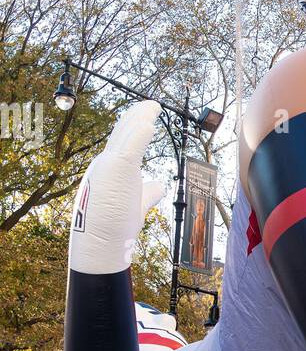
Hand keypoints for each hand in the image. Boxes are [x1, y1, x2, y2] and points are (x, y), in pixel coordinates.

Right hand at [69, 101, 164, 274]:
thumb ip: (148, 192)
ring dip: (141, 118)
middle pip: (123, 133)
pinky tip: (149, 123)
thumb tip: (159, 184)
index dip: (135, 127)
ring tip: (154, 107)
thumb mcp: (137, 204)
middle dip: (138, 117)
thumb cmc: (116, 228)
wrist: (101, 244)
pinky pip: (129, 148)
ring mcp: (109, 166)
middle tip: (152, 105)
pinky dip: (139, 134)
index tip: (146, 118)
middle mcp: (106, 164)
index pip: (123, 143)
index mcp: (110, 169)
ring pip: (126, 135)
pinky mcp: (116, 171)